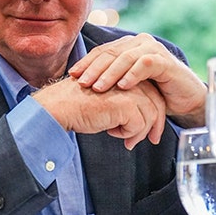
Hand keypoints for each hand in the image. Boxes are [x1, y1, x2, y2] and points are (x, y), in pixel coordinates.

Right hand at [32, 77, 167, 149]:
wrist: (59, 107)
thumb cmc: (76, 104)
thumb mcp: (105, 98)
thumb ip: (123, 101)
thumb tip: (140, 121)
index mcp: (124, 74)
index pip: (151, 93)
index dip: (154, 114)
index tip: (151, 131)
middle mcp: (129, 79)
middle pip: (156, 104)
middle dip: (156, 125)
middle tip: (153, 140)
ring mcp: (128, 90)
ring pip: (150, 116)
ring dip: (140, 133)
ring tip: (126, 140)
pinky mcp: (125, 104)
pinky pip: (139, 125)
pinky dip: (128, 134)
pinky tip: (111, 132)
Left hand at [68, 33, 205, 126]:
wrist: (184, 99)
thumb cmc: (153, 92)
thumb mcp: (127, 84)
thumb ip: (109, 78)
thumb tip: (78, 83)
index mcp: (127, 46)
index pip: (102, 51)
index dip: (86, 62)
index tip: (72, 75)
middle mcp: (139, 43)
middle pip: (111, 53)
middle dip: (93, 69)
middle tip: (81, 83)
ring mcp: (153, 50)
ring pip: (126, 58)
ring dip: (110, 73)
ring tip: (98, 88)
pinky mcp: (166, 61)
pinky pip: (145, 64)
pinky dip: (132, 75)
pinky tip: (122, 87)